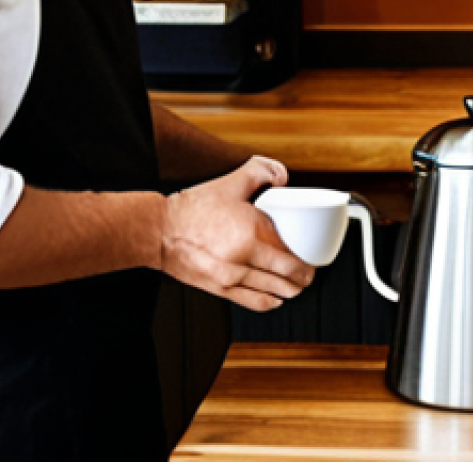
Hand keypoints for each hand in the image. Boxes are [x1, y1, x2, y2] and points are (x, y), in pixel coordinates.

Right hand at [160, 156, 314, 310]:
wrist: (159, 231)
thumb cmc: (193, 208)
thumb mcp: (232, 182)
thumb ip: (261, 170)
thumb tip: (284, 176)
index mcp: (252, 232)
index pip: (290, 255)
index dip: (307, 261)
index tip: (313, 259)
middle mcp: (244, 258)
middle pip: (286, 277)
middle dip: (303, 279)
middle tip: (309, 274)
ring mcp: (231, 277)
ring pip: (272, 292)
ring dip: (289, 291)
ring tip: (297, 287)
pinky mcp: (218, 289)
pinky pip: (251, 301)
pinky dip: (268, 302)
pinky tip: (275, 299)